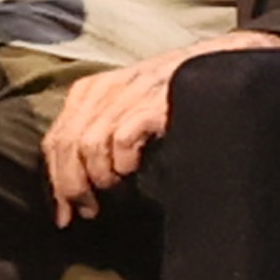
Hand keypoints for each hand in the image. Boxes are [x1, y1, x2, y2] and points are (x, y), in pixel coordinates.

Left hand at [38, 30, 279, 215]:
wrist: (224, 65)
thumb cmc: (175, 96)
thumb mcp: (128, 108)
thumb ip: (99, 133)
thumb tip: (72, 186)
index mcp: (93, 89)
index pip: (55, 138)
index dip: (55, 180)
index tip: (63, 214)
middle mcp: (106, 88)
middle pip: (67, 144)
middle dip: (71, 186)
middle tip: (88, 211)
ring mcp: (131, 92)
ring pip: (89, 145)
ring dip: (99, 178)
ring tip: (114, 192)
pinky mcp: (155, 101)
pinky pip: (122, 139)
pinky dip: (123, 162)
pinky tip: (134, 171)